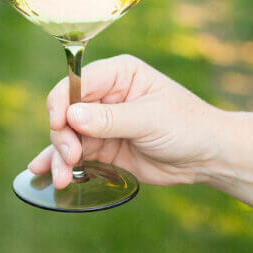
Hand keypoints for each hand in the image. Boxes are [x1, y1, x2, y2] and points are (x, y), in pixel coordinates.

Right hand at [28, 54, 220, 189]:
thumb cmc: (187, 126)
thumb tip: (71, 115)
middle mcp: (105, 95)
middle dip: (62, 135)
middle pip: (66, 111)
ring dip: (60, 156)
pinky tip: (44, 173)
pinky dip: (61, 163)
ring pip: (67, 136)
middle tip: (71, 158)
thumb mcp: (150, 120)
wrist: (208, 156)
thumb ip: (110, 119)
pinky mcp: (103, 148)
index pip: (77, 82)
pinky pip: (76, 154)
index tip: (59, 126)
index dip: (62, 102)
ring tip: (61, 178)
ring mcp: (102, 123)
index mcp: (119, 74)